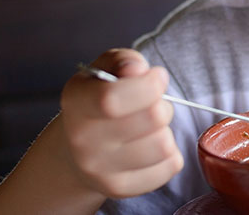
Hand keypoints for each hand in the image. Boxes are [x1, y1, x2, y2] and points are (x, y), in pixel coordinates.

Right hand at [60, 49, 183, 198]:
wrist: (78, 149)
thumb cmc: (99, 99)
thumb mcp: (106, 69)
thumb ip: (124, 60)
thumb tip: (138, 69)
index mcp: (76, 101)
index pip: (113, 99)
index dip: (148, 85)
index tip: (157, 77)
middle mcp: (83, 139)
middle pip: (152, 118)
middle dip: (162, 104)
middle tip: (151, 104)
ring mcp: (100, 169)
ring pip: (164, 144)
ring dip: (165, 130)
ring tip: (149, 127)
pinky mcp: (121, 188)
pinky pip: (171, 166)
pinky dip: (170, 153)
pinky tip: (150, 145)